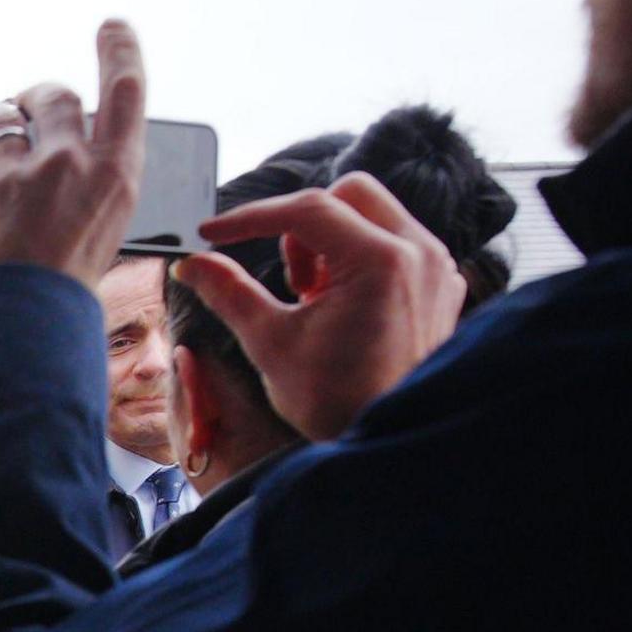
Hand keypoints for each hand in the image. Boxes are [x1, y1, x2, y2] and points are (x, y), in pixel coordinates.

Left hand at [0, 20, 147, 284]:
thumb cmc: (63, 293)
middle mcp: (67, 163)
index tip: (112, 28)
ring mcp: (15, 173)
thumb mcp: (102, 235)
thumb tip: (69, 157)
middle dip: (42, 92)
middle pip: (56, 95)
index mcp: (115, 176)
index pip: (125, 91)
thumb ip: (89, 186)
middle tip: (32, 100)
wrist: (11, 329)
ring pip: (4, 115)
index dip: (119, 51)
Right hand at [181, 174, 469, 441]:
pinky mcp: (441, 281)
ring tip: (317, 298)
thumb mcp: (271, 343)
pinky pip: (396, 241)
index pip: (307, 209)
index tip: (213, 235)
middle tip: (291, 279)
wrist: (388, 438)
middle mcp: (418, 252)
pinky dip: (361, 258)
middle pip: (349, 193)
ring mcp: (435, 265)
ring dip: (333, 241)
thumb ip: (229, 293)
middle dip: (305, 224)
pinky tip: (345, 305)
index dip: (251, 217)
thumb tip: (190, 264)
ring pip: (373, 213)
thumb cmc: (335, 401)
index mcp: (379, 262)